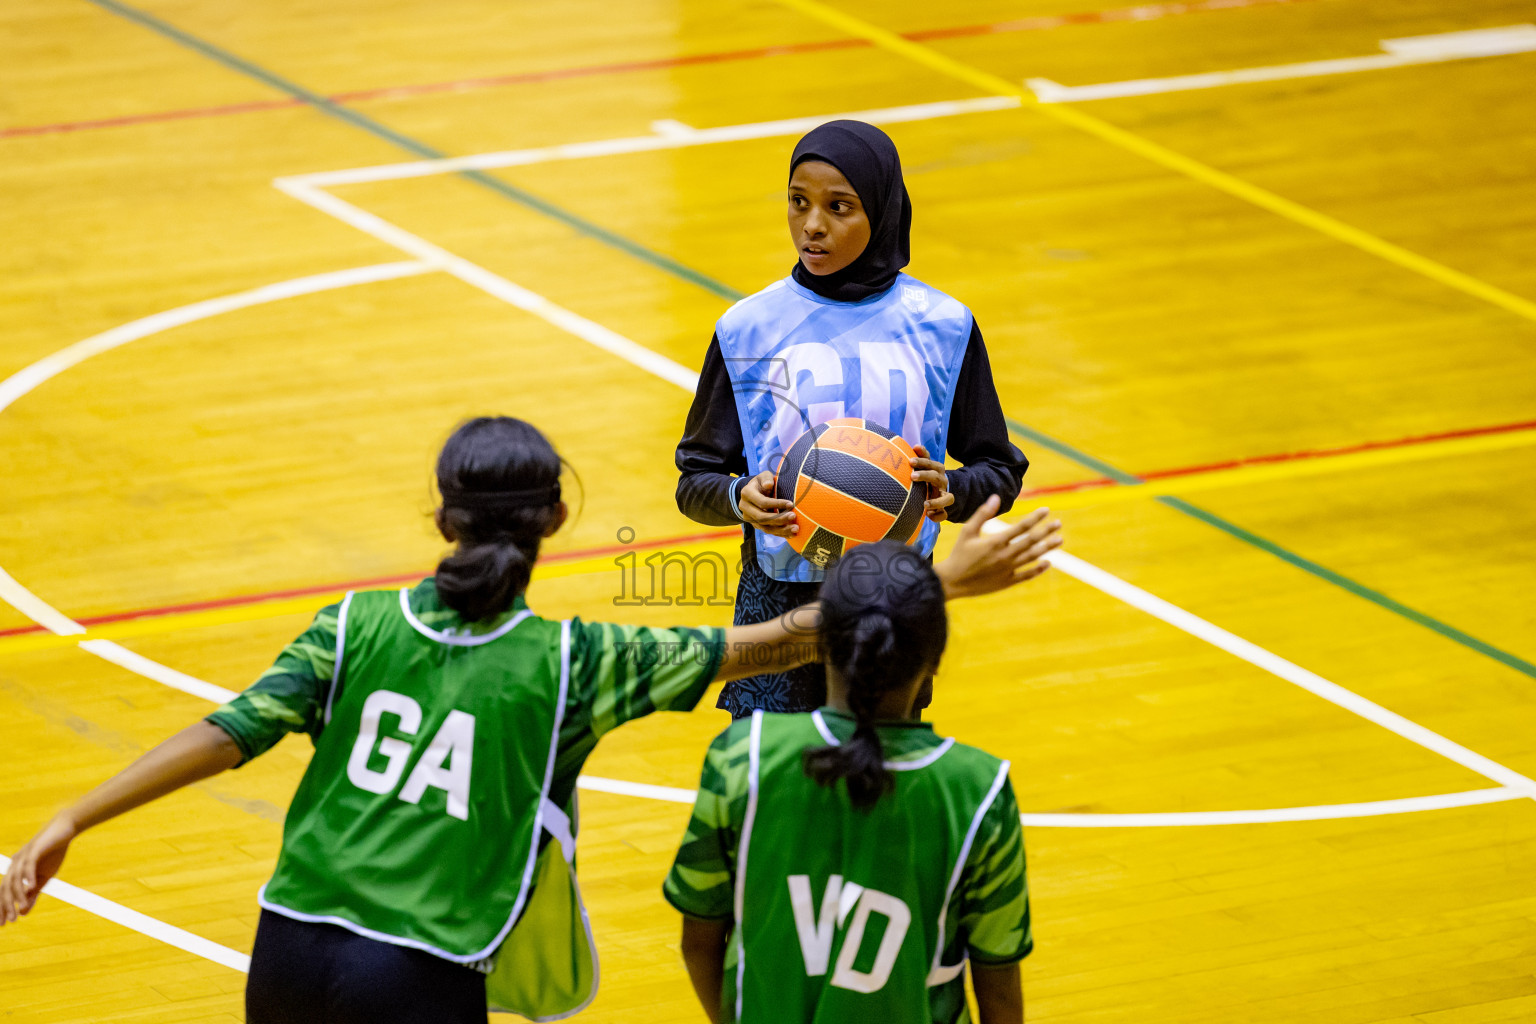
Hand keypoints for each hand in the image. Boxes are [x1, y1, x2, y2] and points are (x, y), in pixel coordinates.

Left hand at [1, 815, 75, 924]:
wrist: (65, 830)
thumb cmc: (53, 853)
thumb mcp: (44, 878)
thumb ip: (33, 893)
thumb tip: (22, 912)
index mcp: (15, 872)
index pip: (4, 893)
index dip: (2, 908)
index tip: (3, 925)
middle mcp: (15, 864)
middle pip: (5, 888)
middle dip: (6, 906)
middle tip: (10, 921)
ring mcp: (23, 857)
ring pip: (14, 879)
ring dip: (17, 895)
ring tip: (21, 908)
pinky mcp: (34, 849)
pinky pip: (28, 865)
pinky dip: (28, 877)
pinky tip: (31, 887)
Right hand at [739, 471, 798, 538]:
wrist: (754, 492)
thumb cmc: (762, 482)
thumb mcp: (763, 476)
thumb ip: (766, 478)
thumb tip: (769, 485)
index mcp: (747, 494)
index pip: (762, 502)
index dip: (776, 504)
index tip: (791, 504)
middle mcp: (746, 508)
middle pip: (762, 517)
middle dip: (779, 518)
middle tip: (793, 517)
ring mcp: (750, 519)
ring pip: (765, 528)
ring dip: (781, 530)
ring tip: (796, 529)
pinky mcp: (756, 525)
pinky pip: (768, 531)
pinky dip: (781, 534)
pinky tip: (792, 534)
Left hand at [911, 445, 952, 521]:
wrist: (941, 491)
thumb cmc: (928, 477)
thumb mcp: (926, 466)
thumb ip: (922, 456)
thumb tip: (915, 446)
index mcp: (937, 471)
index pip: (932, 464)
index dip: (922, 461)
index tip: (910, 461)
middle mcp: (942, 483)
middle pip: (937, 477)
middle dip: (925, 476)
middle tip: (912, 476)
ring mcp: (944, 496)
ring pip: (947, 498)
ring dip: (937, 502)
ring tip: (924, 504)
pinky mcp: (943, 509)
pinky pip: (944, 514)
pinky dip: (938, 516)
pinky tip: (928, 515)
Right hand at [935, 496, 1062, 599]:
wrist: (952, 582)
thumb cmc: (959, 554)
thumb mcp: (967, 531)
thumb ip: (982, 514)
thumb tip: (995, 497)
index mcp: (995, 541)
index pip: (1021, 527)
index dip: (1035, 517)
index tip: (1046, 510)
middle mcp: (1004, 555)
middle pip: (1031, 541)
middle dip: (1046, 531)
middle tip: (1058, 523)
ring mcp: (1007, 570)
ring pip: (1032, 557)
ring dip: (1047, 547)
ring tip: (1059, 540)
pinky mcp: (1006, 582)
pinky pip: (1026, 575)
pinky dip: (1038, 569)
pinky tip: (1047, 562)